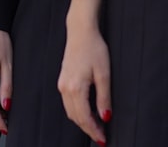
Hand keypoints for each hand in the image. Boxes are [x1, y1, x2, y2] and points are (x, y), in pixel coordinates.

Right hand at [59, 0, 110, 142]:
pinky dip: (77, 111)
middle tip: (101, 136)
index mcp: (75, 88)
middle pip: (75, 117)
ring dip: (82, 121)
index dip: (94, 130)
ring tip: (96, 126)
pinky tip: (88, 112)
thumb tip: (105, 117)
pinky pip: (68, 103)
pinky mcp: (62, 80)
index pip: (84, 117)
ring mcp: (62, 84)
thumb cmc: (94, 49)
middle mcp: (65, 88)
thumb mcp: (104, 74)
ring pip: (70, 111)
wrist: (81, 31)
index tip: (103, 139)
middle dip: (88, 129)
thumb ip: (104, 97)